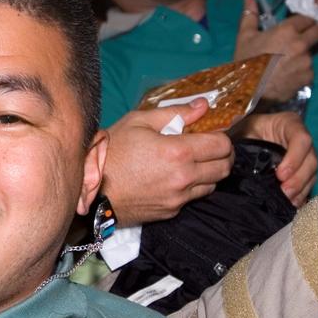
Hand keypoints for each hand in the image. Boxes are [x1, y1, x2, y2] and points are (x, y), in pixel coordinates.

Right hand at [102, 100, 234, 224]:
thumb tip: (202, 105)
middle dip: (223, 155)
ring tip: (193, 163)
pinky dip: (192, 187)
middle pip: (224, 167)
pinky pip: (193, 197)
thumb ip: (175, 113)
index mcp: (179, 151)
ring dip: (209, 172)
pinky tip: (176, 177)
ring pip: (213, 184)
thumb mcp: (139, 122)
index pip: (222, 145)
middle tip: (210, 147)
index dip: (222, 136)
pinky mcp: (171, 211)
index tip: (213, 133)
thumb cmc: (112, 152)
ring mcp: (179, 197)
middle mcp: (184, 177)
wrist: (92, 189)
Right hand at [234, 0, 317, 102]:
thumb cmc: (245, 62)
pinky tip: (289, 75)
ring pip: (312, 52)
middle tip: (303, 39)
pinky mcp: (309, 77)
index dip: (303, 21)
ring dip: (305, 54)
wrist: (248, 92)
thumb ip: (250, 15)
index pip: (307, 18)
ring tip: (289, 62)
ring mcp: (307, 61)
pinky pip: (309, 70)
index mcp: (287, 30)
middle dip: (314, 32)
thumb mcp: (245, 37)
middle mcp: (301, 43)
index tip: (300, 25)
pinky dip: (302, 71)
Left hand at [237, 112, 317, 206]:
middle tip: (285, 192)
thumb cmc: (245, 129)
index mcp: (289, 125)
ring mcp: (304, 158)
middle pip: (311, 160)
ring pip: (311, 174)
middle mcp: (301, 141)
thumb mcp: (242, 126)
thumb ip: (240, 131)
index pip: (302, 139)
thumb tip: (227, 141)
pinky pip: (307, 185)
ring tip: (286, 199)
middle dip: (299, 179)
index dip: (295, 157)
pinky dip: (300, 196)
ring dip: (300, 189)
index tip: (280, 174)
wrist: (247, 139)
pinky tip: (291, 203)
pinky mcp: (302, 173)